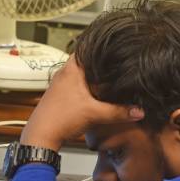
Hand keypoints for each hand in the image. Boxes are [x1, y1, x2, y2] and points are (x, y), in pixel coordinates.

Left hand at [20, 56, 144, 150]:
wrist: (41, 136)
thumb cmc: (60, 120)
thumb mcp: (95, 114)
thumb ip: (119, 112)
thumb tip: (138, 111)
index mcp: (71, 69)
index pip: (87, 47)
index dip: (101, 45)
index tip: (114, 44)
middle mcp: (64, 73)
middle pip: (85, 61)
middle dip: (101, 62)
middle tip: (116, 61)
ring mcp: (60, 84)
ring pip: (80, 74)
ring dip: (93, 75)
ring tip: (109, 76)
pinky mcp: (60, 95)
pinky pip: (76, 85)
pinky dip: (87, 86)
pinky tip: (96, 94)